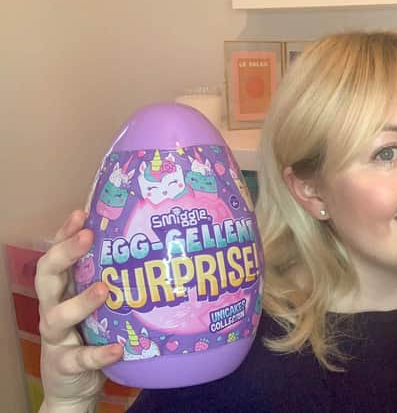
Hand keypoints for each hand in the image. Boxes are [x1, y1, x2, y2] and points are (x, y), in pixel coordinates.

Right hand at [36, 210, 122, 411]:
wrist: (75, 386)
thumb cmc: (90, 335)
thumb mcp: (98, 306)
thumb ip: (110, 281)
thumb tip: (145, 250)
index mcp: (63, 290)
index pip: (57, 255)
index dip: (65, 233)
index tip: (81, 213)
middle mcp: (53, 309)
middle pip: (47, 276)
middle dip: (65, 254)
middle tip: (87, 237)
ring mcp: (57, 338)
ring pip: (58, 315)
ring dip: (81, 301)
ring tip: (105, 289)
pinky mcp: (66, 365)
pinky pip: (81, 358)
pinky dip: (99, 353)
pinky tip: (118, 348)